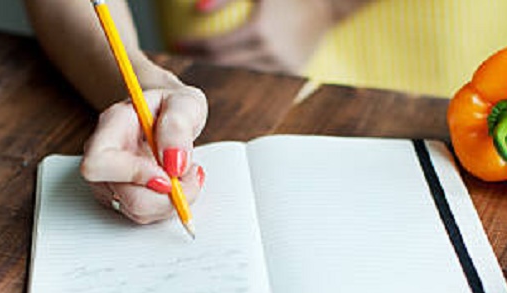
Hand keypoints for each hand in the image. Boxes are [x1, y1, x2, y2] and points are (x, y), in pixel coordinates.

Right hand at [81, 85, 207, 223]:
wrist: (168, 116)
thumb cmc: (173, 107)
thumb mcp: (186, 104)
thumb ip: (178, 127)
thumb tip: (174, 163)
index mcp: (111, 126)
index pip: (99, 162)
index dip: (133, 175)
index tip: (168, 176)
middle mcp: (103, 156)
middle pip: (123, 195)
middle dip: (165, 196)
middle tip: (189, 176)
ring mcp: (110, 180)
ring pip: (137, 211)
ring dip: (171, 201)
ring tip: (184, 174)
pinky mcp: (123, 197)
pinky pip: (146, 215)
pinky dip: (169, 205)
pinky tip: (177, 184)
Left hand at [177, 0, 337, 74]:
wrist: (330, 4)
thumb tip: (197, 8)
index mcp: (259, 30)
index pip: (214, 46)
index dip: (192, 47)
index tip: (176, 44)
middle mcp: (269, 52)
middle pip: (223, 63)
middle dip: (200, 58)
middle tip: (182, 53)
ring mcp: (282, 65)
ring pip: (241, 71)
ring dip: (221, 66)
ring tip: (203, 57)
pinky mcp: (292, 71)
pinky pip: (260, 73)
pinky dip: (245, 66)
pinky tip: (232, 60)